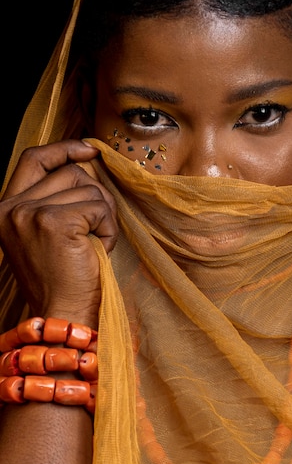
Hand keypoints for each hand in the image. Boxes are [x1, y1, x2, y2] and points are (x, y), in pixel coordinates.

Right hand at [0, 140, 117, 325]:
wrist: (62, 315)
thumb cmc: (62, 276)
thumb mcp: (47, 231)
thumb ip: (54, 197)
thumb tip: (87, 161)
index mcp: (5, 209)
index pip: (33, 159)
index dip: (63, 148)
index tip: (90, 148)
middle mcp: (12, 209)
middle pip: (71, 172)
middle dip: (95, 195)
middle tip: (95, 229)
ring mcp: (31, 214)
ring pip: (90, 188)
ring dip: (103, 215)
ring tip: (93, 244)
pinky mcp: (56, 222)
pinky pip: (100, 207)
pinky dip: (109, 228)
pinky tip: (99, 249)